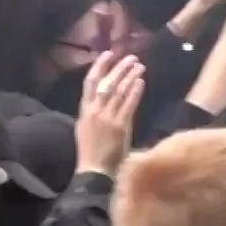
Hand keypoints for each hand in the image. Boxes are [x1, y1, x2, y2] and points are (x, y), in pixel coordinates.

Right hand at [74, 53, 145, 175]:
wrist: (93, 171)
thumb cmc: (91, 152)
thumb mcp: (85, 128)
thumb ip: (92, 112)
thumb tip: (101, 97)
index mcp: (84, 111)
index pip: (90, 82)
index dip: (99, 66)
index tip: (108, 54)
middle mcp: (94, 111)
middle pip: (107, 83)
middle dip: (119, 68)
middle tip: (131, 57)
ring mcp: (107, 118)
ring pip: (119, 91)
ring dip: (130, 76)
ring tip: (140, 66)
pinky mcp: (120, 126)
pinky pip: (129, 104)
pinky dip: (135, 91)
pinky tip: (141, 82)